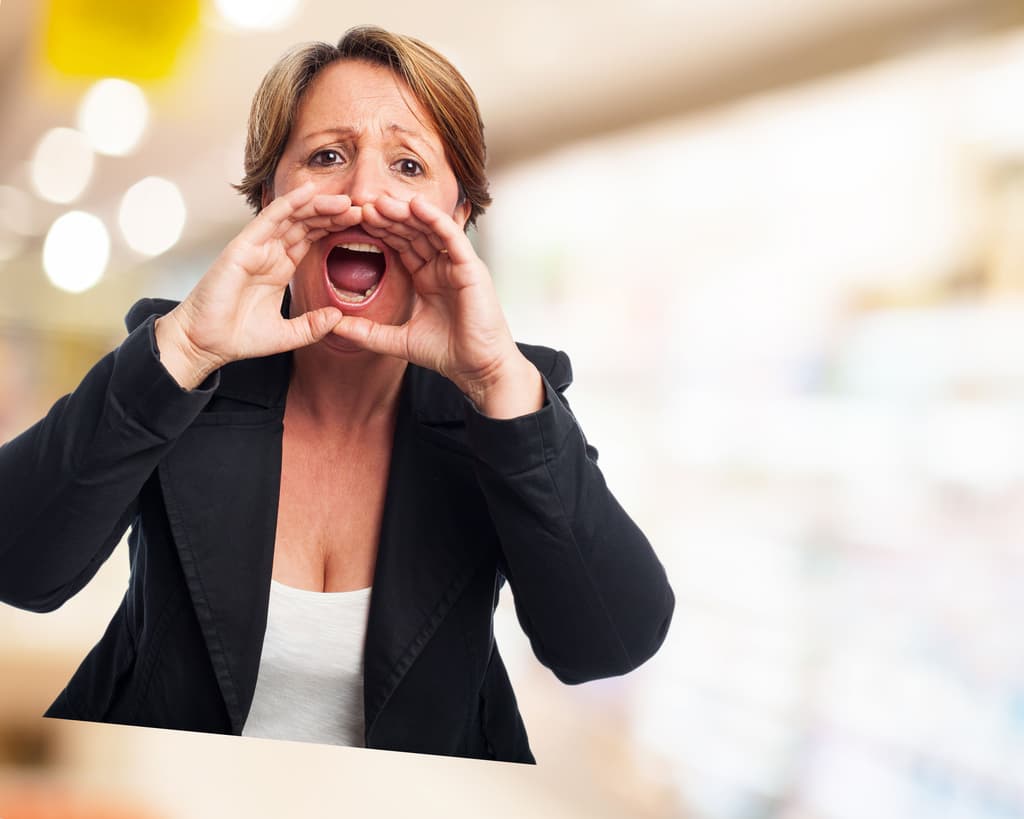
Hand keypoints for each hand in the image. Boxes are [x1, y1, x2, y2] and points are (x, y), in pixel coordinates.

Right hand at [155, 183, 360, 389]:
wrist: (205, 343)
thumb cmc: (239, 337)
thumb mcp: (287, 335)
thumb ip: (312, 326)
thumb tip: (339, 318)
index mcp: (280, 267)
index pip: (311, 238)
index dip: (334, 228)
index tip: (361, 224)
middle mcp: (269, 253)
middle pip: (305, 223)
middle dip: (332, 214)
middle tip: (361, 207)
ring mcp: (256, 247)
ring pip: (291, 217)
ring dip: (318, 206)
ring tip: (345, 200)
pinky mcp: (242, 247)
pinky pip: (268, 219)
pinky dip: (288, 204)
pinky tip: (309, 194)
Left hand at [330, 194, 542, 417]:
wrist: (477, 369)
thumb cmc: (448, 353)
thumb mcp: (398, 341)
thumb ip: (368, 332)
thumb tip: (334, 327)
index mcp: (427, 278)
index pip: (402, 246)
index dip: (381, 232)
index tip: (355, 222)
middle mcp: (442, 267)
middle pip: (413, 233)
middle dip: (389, 218)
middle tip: (363, 204)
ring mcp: (458, 265)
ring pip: (430, 229)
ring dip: (407, 213)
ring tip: (381, 201)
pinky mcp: (471, 268)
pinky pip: (452, 236)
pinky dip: (435, 219)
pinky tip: (417, 205)